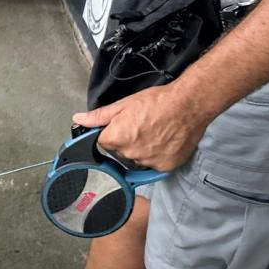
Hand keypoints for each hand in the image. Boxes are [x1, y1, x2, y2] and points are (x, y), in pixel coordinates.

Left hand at [72, 85, 210, 171]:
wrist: (189, 104)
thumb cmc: (158, 102)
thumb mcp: (123, 105)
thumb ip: (98, 116)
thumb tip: (79, 119)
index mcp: (116, 139)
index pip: (103, 142)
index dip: (112, 133)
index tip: (123, 125)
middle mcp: (130, 154)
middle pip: (119, 152)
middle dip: (126, 141)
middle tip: (142, 126)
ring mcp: (148, 162)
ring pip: (137, 159)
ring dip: (141, 150)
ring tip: (154, 133)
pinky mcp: (165, 166)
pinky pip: (154, 165)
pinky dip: (157, 156)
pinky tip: (163, 142)